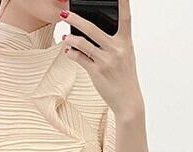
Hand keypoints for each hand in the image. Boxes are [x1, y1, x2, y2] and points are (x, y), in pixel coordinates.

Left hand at [60, 0, 142, 116]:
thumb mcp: (124, 57)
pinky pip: (80, 59)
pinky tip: (68, 51)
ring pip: (83, 43)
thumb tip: (92, 34)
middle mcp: (117, 49)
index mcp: (126, 43)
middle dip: (76, 19)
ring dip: (70, 39)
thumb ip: (113, 44)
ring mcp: (106, 61)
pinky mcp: (97, 72)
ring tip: (64, 36)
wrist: (128, 101)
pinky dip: (72, 54)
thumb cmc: (125, 78)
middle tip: (64, 13)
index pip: (125, 17)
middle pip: (93, 28)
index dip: (123, 2)